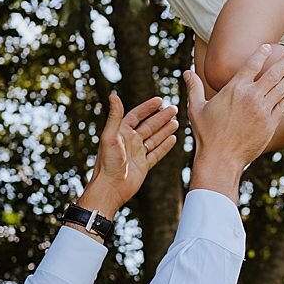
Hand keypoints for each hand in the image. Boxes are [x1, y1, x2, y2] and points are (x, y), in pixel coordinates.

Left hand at [79, 93, 179, 215]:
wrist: (110, 188)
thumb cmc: (107, 163)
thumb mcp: (110, 137)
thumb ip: (114, 116)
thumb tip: (113, 95)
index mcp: (121, 133)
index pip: (137, 115)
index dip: (148, 107)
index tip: (160, 100)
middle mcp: (130, 142)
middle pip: (149, 126)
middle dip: (161, 117)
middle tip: (174, 109)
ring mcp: (137, 154)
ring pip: (154, 138)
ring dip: (165, 130)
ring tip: (176, 122)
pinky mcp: (143, 166)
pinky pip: (156, 153)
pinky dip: (165, 145)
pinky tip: (173, 138)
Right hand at [182, 45, 283, 191]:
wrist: (221, 158)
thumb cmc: (207, 133)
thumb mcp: (196, 107)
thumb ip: (194, 87)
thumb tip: (186, 72)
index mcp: (234, 89)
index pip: (252, 64)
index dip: (263, 53)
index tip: (269, 47)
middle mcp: (251, 96)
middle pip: (274, 73)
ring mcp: (263, 110)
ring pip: (283, 87)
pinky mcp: (271, 123)